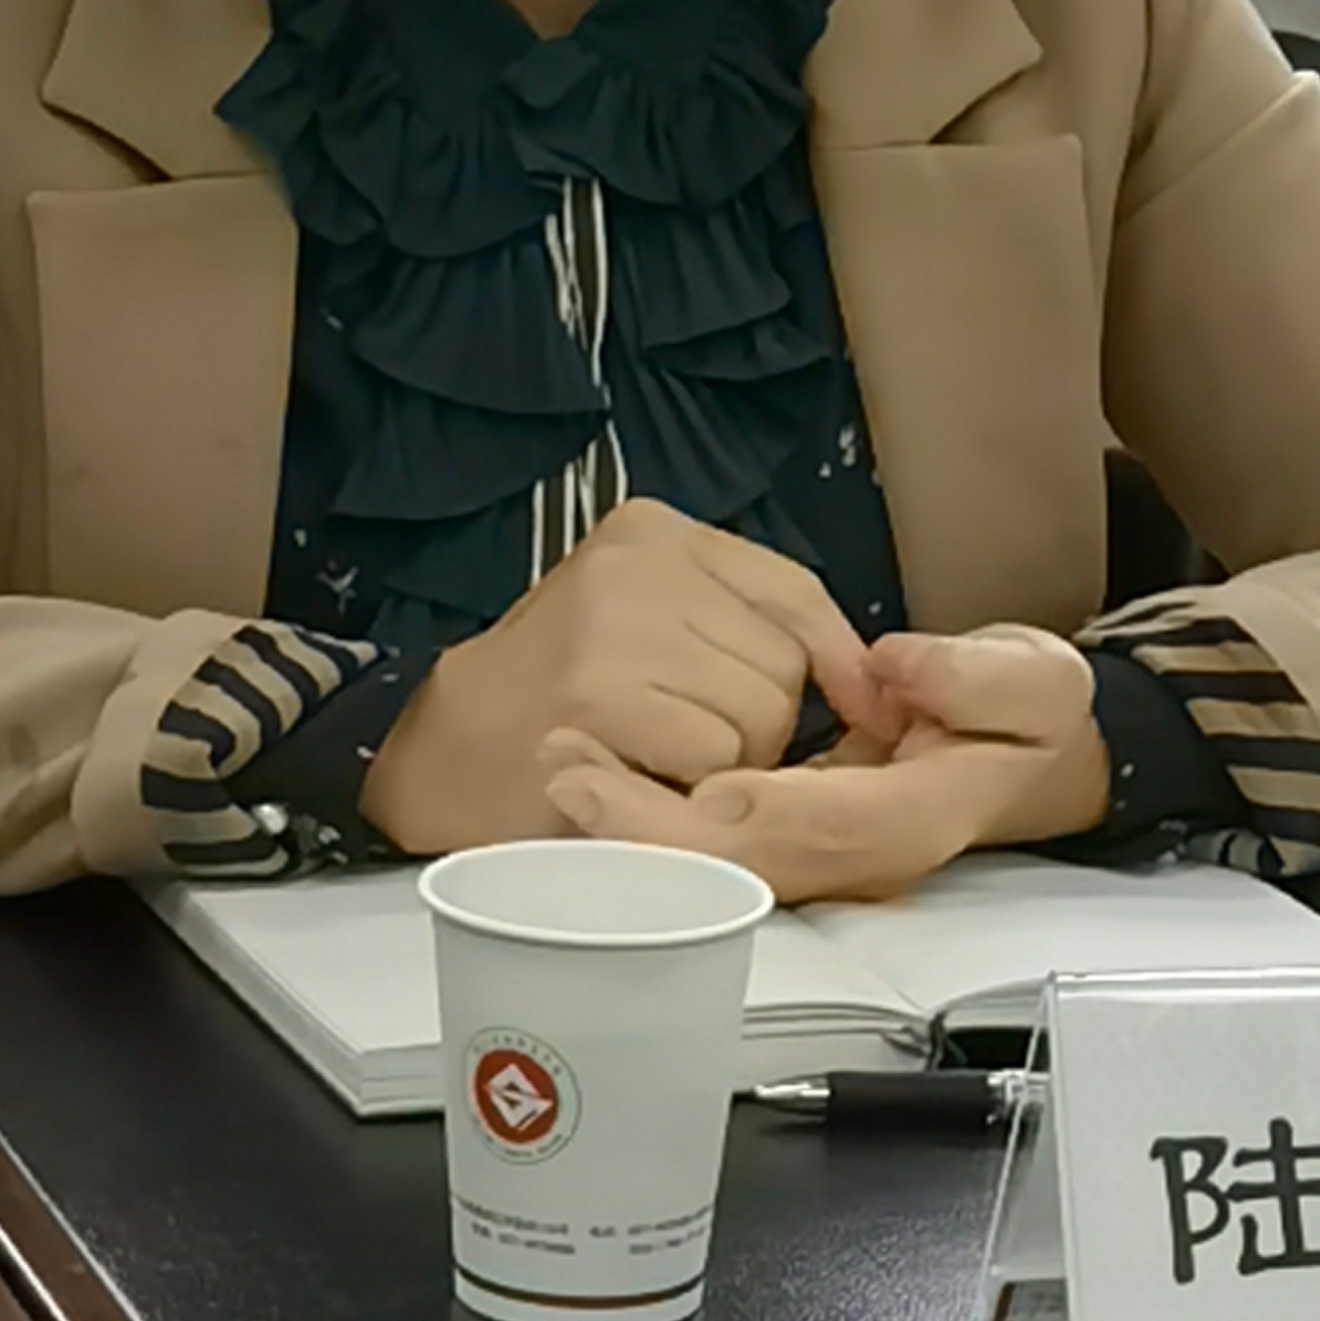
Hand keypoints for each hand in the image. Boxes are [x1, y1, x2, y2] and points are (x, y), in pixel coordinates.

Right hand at [358, 498, 883, 855]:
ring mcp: (618, 624)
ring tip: (656, 754)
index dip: (839, 660)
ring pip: (761, 716)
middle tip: (684, 738)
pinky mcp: (603, 694)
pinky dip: (691, 789)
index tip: (866, 710)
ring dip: (729, 764)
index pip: (792, 590)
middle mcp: (640, 563)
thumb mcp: (649, 620)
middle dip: (760, 723)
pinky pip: (716, 759)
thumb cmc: (562, 694)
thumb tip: (873, 682)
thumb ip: (742, 626)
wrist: (446, 750)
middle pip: (784, 664)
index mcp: (655, 531)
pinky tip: (637, 776)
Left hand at [537, 623, 1108, 903]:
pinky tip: (586, 771)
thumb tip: (901, 667)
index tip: (695, 786)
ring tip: (559, 767)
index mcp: (910, 818)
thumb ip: (976, 681)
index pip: (824, 826)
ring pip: (708, 858)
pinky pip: (703, 836)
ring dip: (629, 822)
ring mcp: (810, 848)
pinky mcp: (781, 829)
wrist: (1022, 748)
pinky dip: (641, 809)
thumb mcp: (1034, 684)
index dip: (759, 813)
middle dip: (654, 830)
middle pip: (740, 861)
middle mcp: (849, 850)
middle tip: (572, 775)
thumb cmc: (1026, 713)